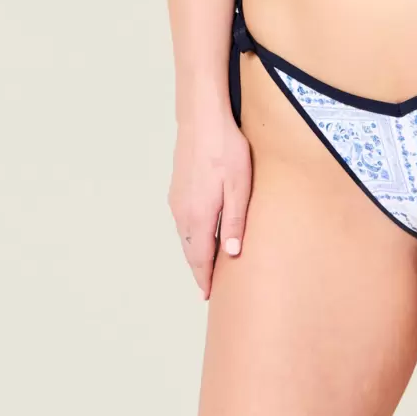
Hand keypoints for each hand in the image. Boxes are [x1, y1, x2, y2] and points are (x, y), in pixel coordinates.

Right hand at [167, 105, 251, 299]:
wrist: (201, 119)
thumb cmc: (226, 149)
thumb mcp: (239, 185)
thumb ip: (235, 221)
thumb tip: (232, 255)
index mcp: (198, 216)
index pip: (201, 258)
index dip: (205, 278)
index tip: (209, 296)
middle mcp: (182, 212)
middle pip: (190, 251)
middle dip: (199, 270)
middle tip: (208, 288)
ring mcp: (177, 200)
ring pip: (184, 236)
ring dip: (194, 253)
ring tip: (206, 266)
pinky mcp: (177, 188)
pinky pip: (182, 222)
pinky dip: (190, 236)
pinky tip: (200, 234)